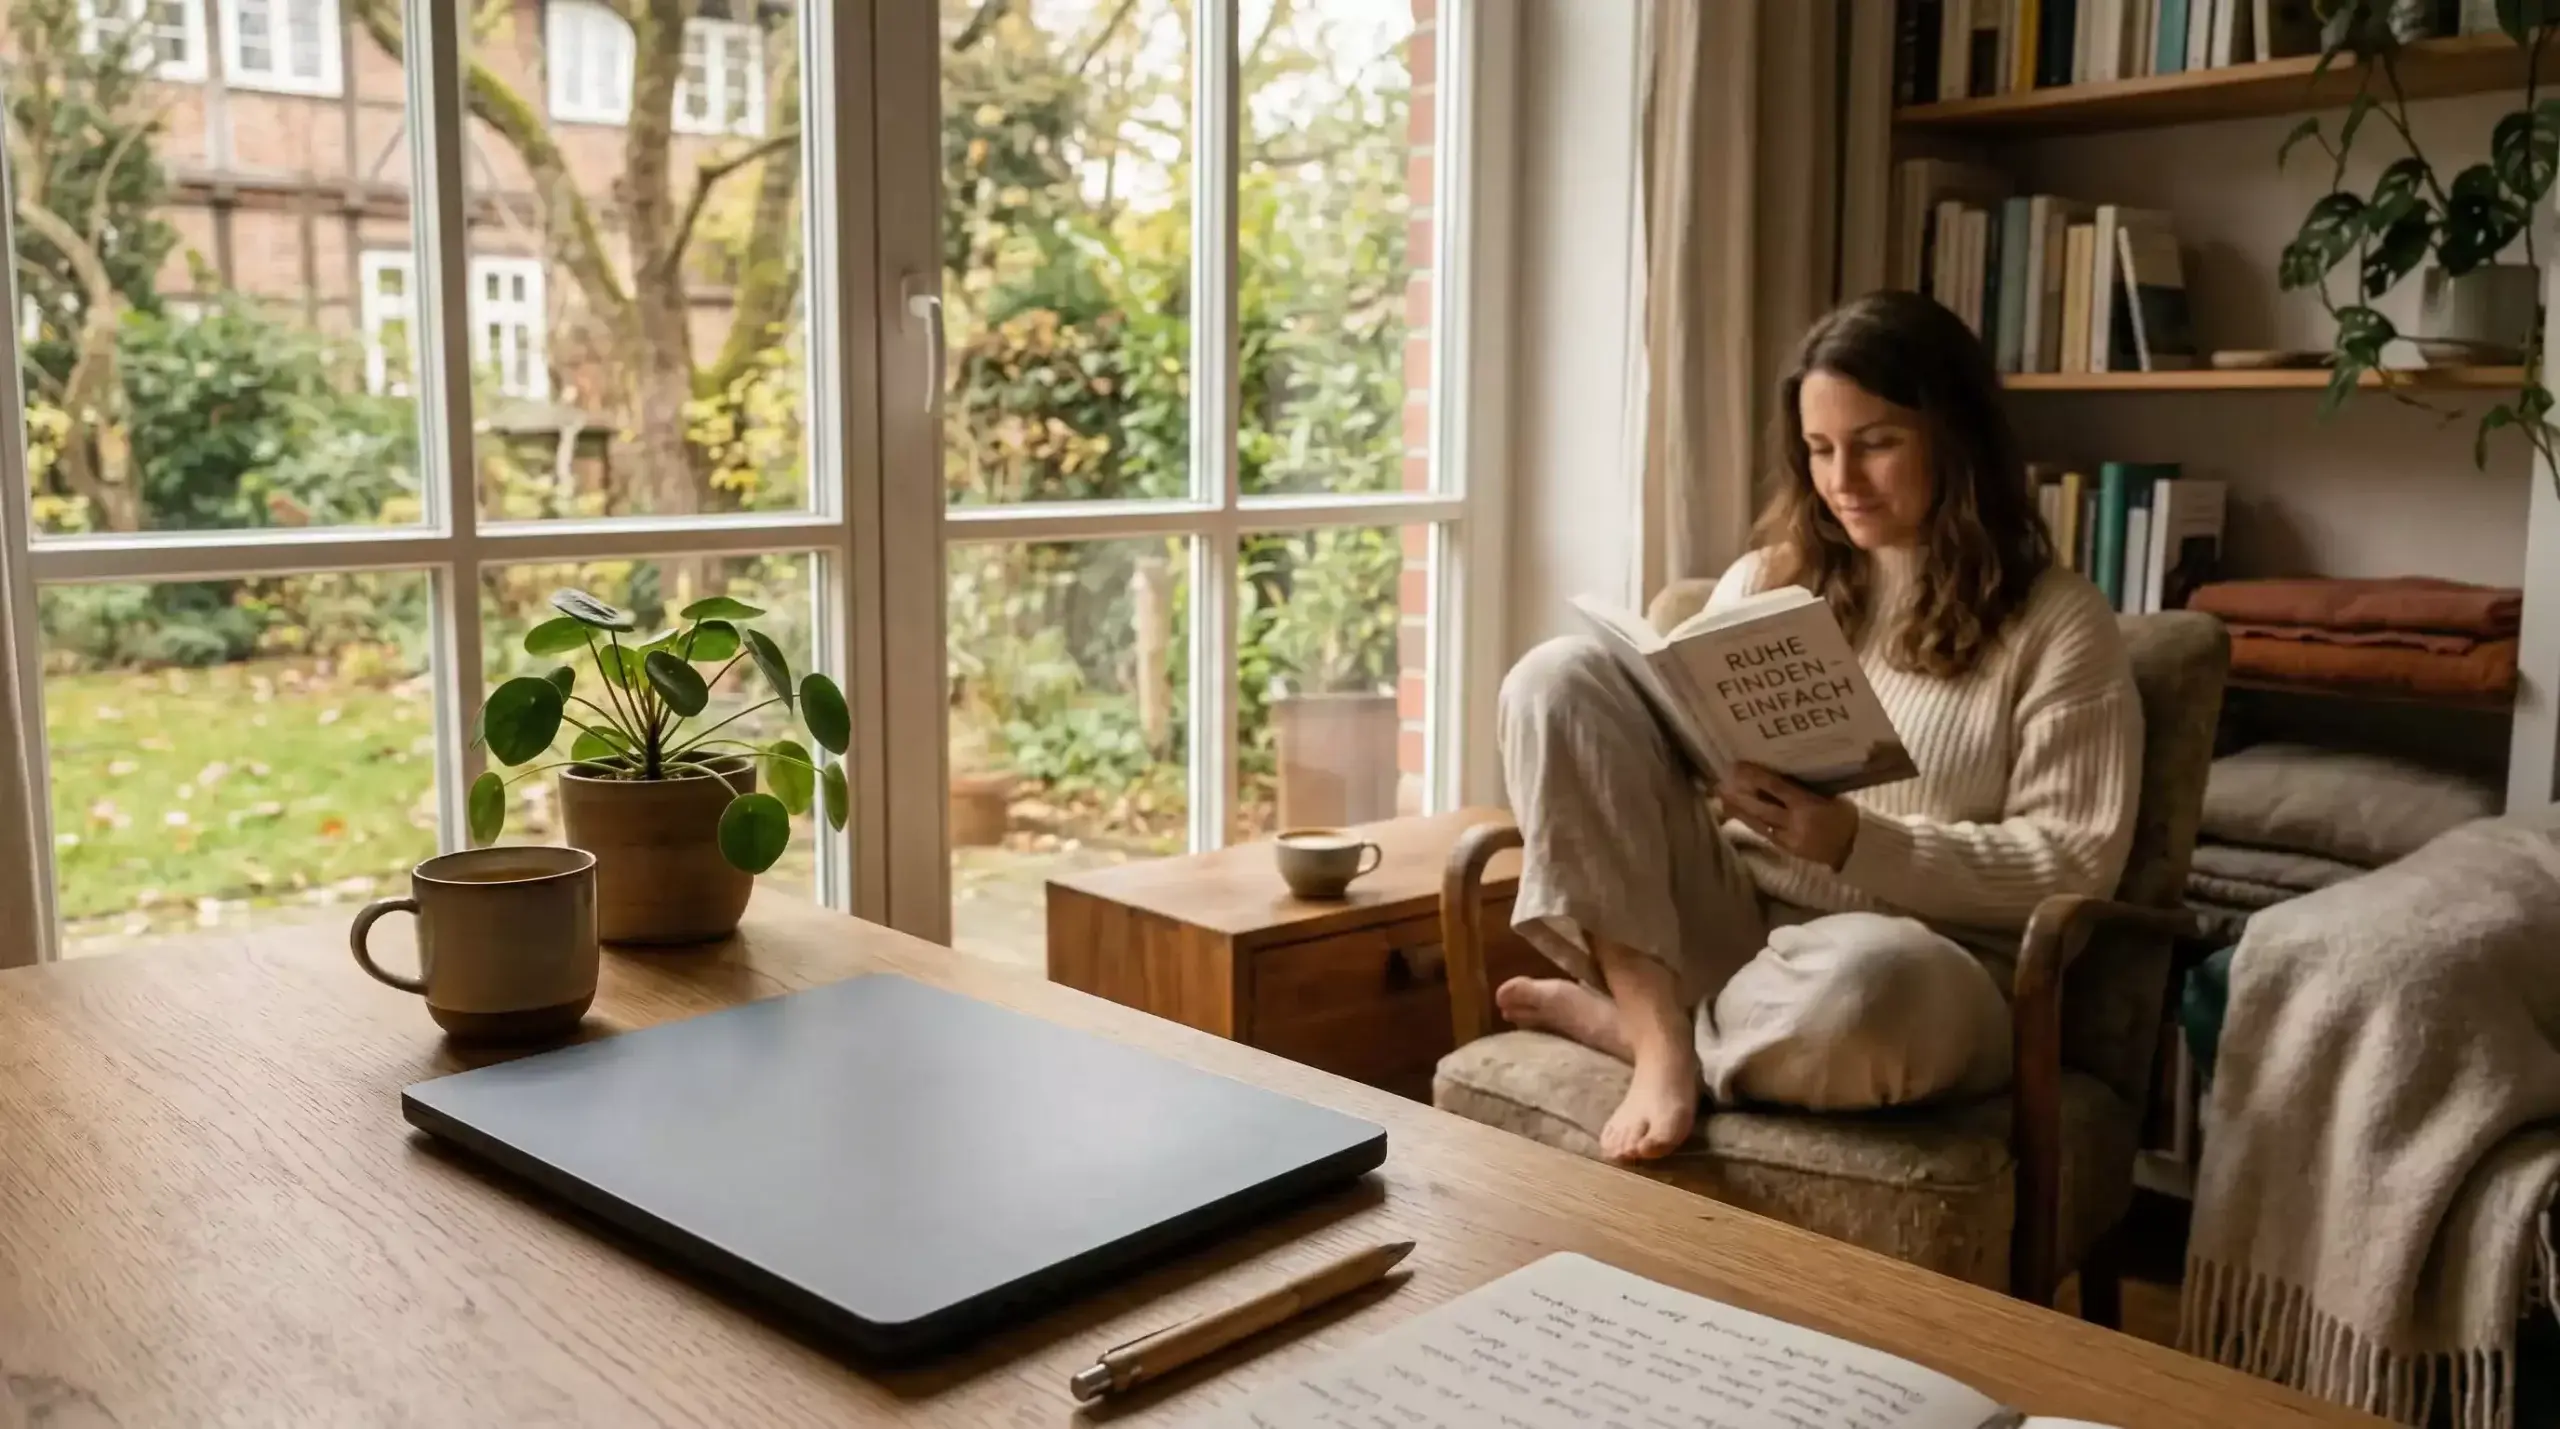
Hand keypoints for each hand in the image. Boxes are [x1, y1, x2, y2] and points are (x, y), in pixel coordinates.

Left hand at [1721, 763, 1858, 870]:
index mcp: (1808, 805)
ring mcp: (1789, 838)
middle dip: (1739, 796)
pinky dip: (1752, 824)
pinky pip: (1766, 834)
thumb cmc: (1846, 817)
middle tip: (1719, 783)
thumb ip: (1805, 789)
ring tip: (1722, 799)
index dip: (1755, 777)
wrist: (1858, 850)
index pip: (1777, 788)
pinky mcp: (1788, 849)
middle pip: (1761, 807)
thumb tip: (1779, 774)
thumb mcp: (1830, 797)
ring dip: (1739, 811)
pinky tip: (1739, 816)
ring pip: (1759, 823)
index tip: (1738, 766)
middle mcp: (1795, 822)